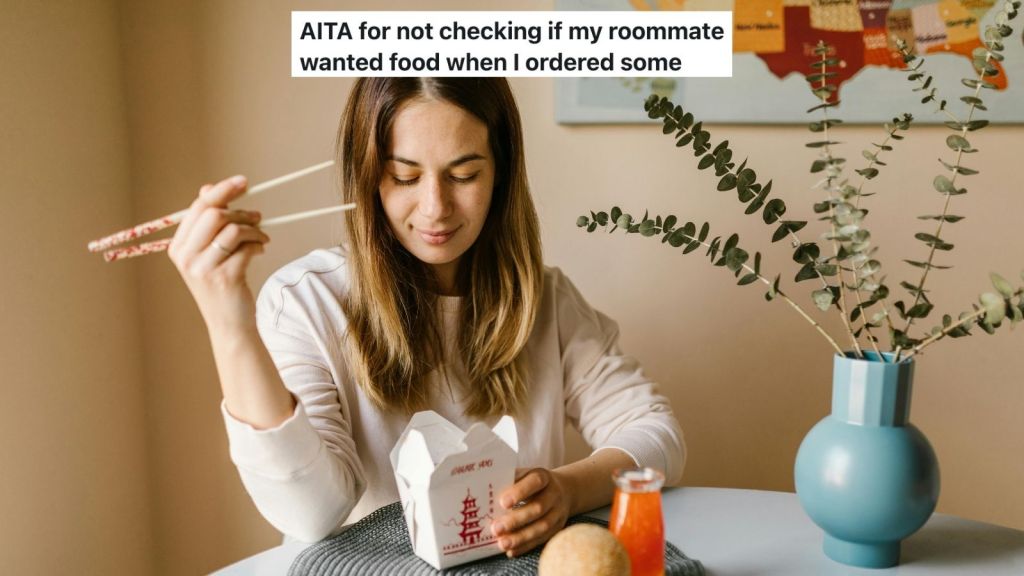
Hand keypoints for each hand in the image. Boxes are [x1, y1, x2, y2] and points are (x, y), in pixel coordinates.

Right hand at [167, 175, 269, 331]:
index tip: (243, 182)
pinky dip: (259, 244)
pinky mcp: (225, 279)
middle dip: (241, 211)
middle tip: (258, 216)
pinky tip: (261, 250)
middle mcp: (186, 257)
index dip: (222, 191)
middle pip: (214, 215)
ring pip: (233, 230)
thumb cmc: (221, 282)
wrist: (228, 323)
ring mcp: (204, 269)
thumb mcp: (208, 252)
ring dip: (254, 229)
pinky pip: (247, 248)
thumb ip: (207, 222)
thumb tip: (208, 188)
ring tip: (262, 236)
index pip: (199, 207)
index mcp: (178, 247)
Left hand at [491, 468, 573, 556]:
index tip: (502, 502)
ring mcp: (558, 513)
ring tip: (502, 543)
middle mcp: (554, 494)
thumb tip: (486, 491)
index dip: (520, 492)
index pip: (535, 482)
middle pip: (538, 508)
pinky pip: (542, 539)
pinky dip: (525, 546)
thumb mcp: (524, 476)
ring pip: (542, 527)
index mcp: (543, 477)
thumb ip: (509, 482)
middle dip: (516, 520)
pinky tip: (511, 551)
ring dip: (520, 537)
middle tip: (496, 528)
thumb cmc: (532, 483)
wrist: (562, 490)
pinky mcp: (557, 528)